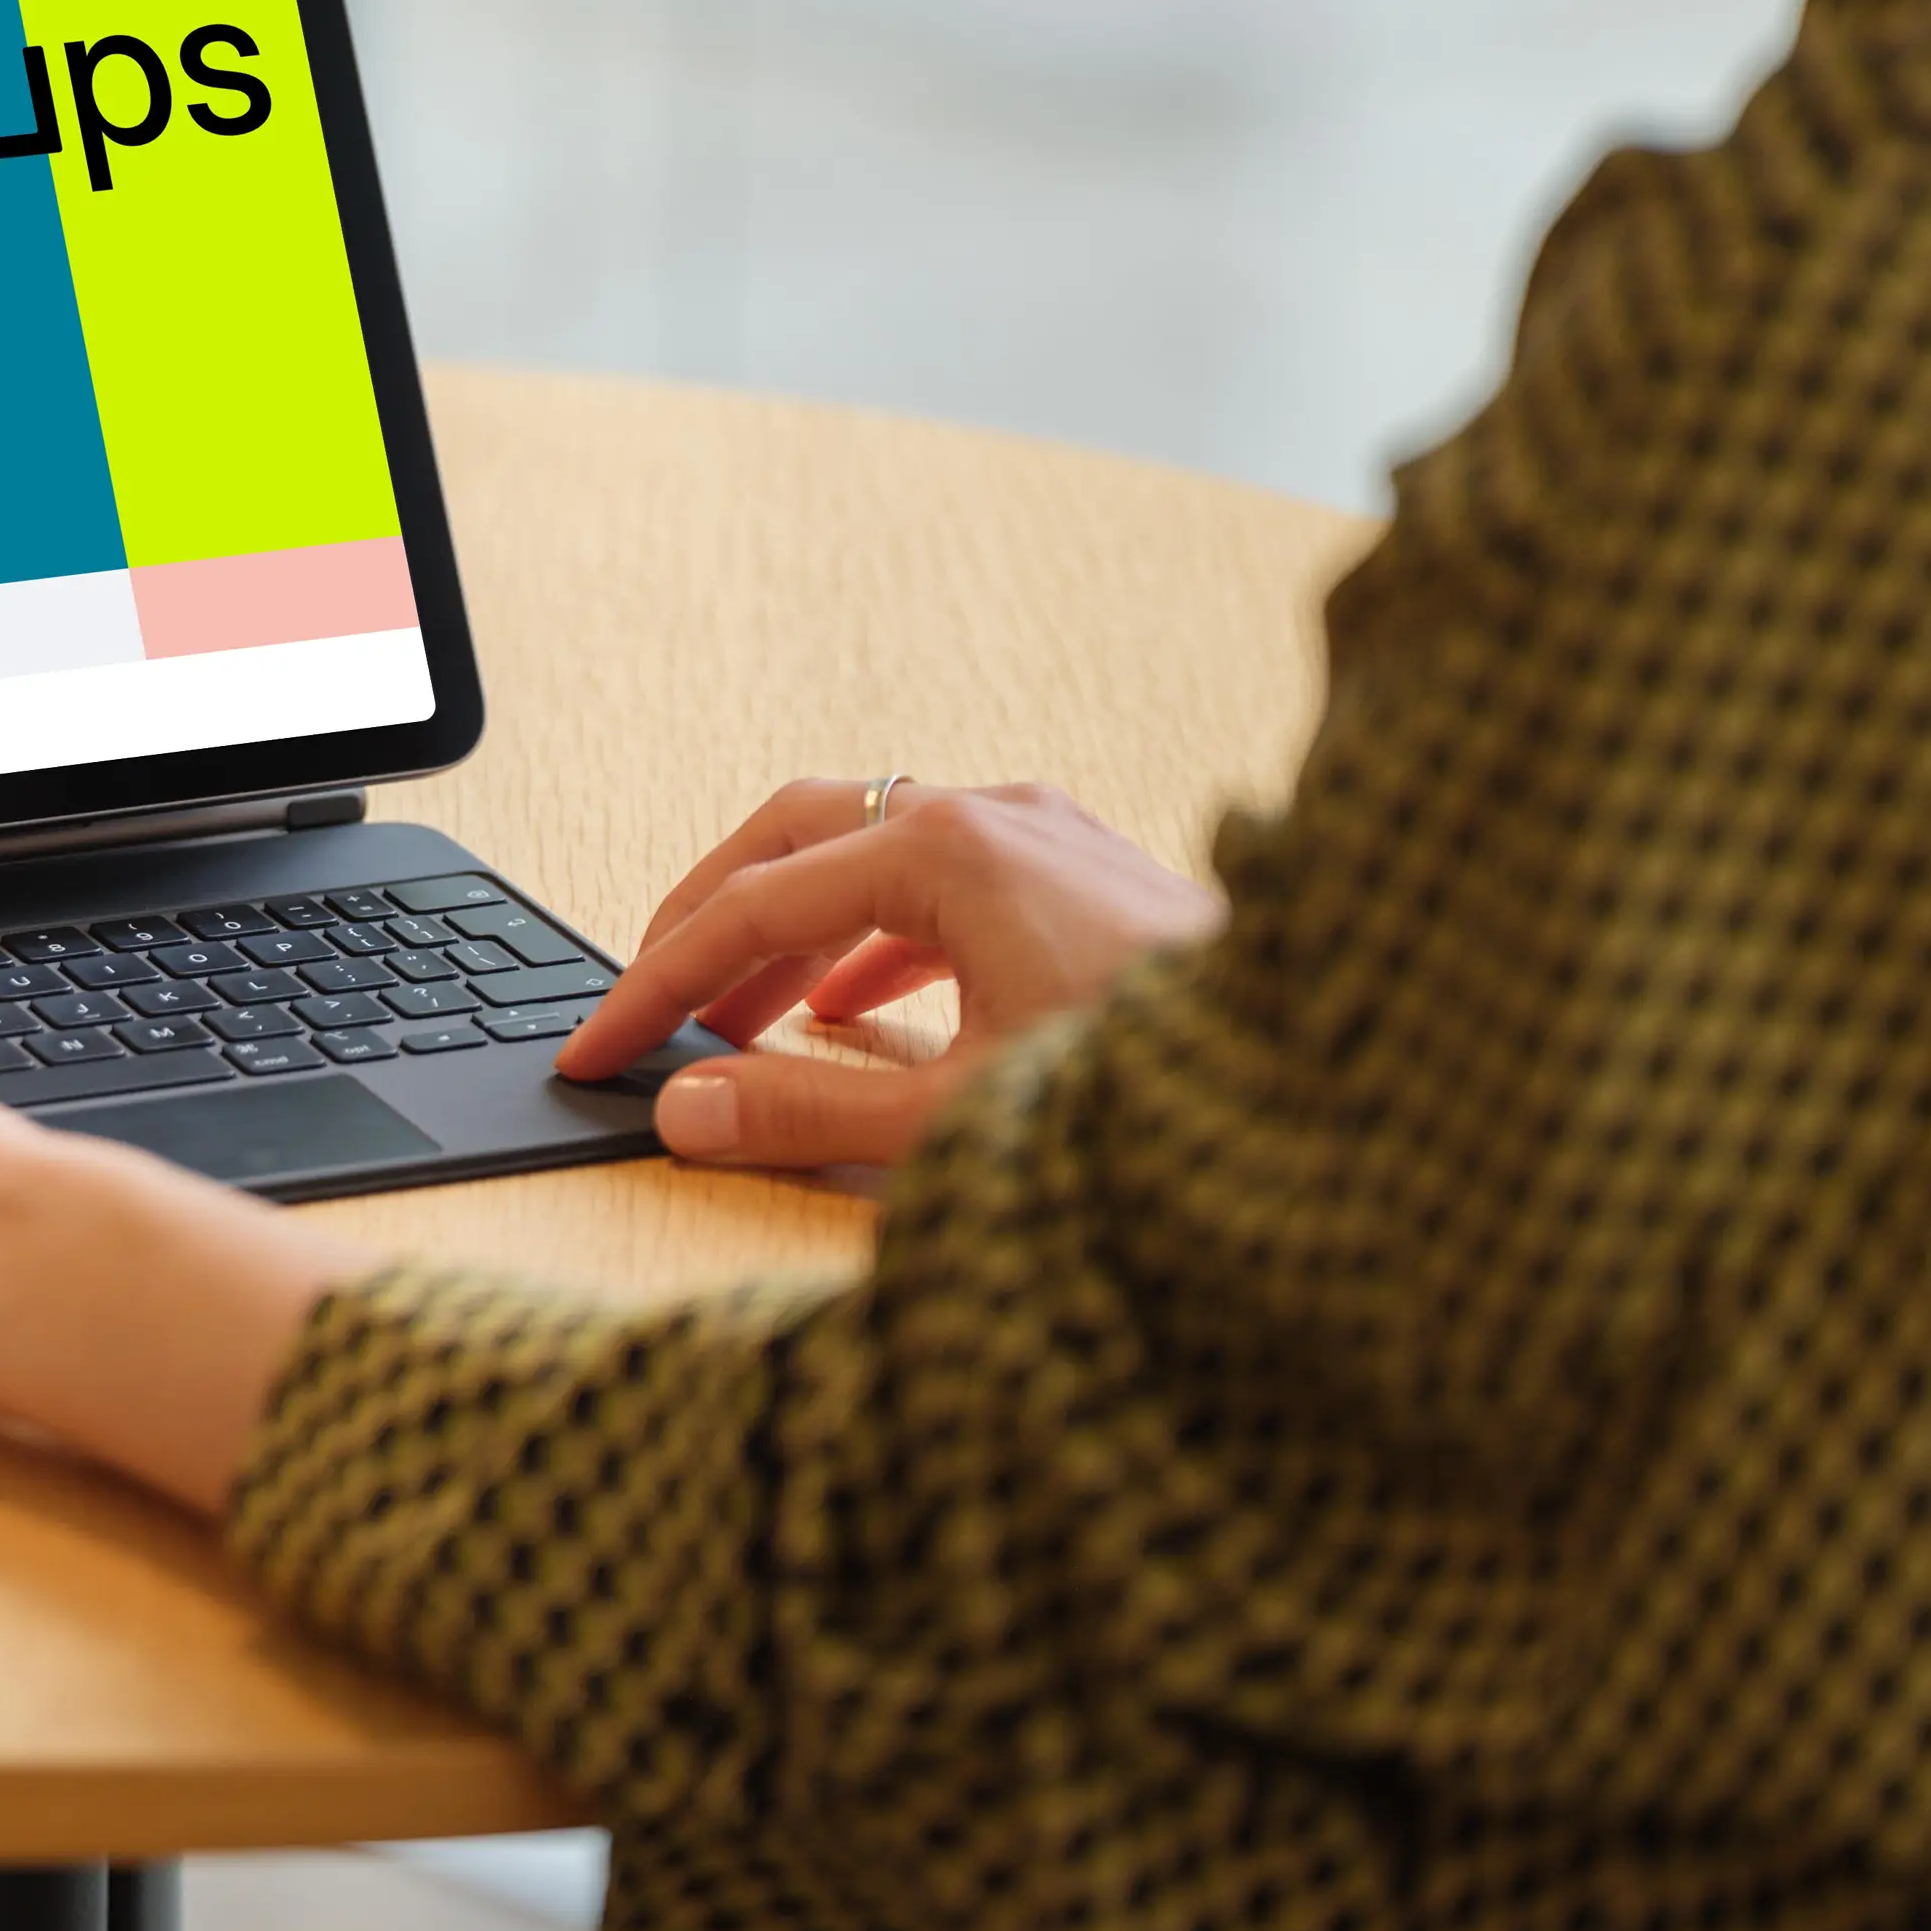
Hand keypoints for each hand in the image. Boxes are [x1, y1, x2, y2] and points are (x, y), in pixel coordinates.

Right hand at [569, 774, 1220, 1174]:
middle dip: (706, 926)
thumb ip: (808, 1112)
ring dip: (788, 934)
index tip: (597, 1049)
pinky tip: (851, 1007)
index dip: (657, 986)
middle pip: (794, 840)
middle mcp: (993, 814)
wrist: (1333, 1085)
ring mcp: (1045, 835)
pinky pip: (938, 880)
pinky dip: (869, 937)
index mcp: (948, 849)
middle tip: (642, 1005)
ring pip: (867, 855)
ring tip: (731, 1023)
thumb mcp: (958, 1116)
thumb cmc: (1163, 1095)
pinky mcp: (1085, 875)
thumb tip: (689, 1107)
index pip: (752, 907)